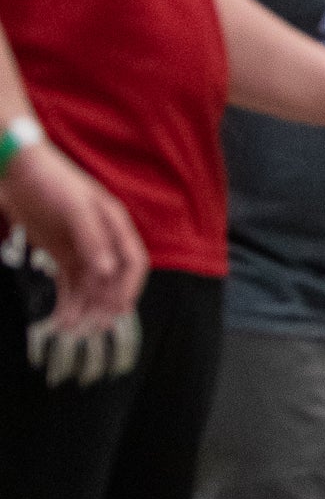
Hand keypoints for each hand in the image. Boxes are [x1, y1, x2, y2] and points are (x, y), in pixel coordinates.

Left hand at [0, 143, 145, 336]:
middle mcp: (103, 240)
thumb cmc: (50, 181)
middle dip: (104, 304)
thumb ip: (93, 239)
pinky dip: (67, 301)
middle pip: (112, 279)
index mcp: (115, 226)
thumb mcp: (75, 207)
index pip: (134, 262)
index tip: (120, 309)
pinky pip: (69, 283)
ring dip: (84, 307)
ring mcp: (82, 248)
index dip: (130, 287)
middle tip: (94, 327)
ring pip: (90, 286)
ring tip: (72, 328)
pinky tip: (61, 317)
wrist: (17, 169)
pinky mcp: (62, 254)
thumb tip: (107, 271)